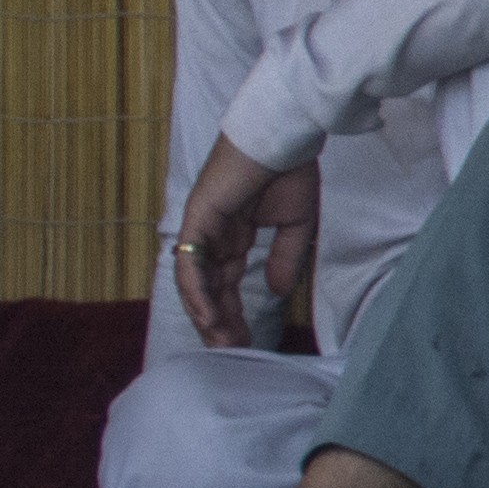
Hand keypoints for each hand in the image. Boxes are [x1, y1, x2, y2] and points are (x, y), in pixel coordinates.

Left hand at [167, 140, 316, 349]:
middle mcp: (213, 237)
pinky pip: (191, 264)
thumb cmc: (291, 170)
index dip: (236, 312)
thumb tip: (279, 291)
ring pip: (197, 282)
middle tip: (232, 350)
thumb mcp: (297, 225)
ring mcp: (201, 229)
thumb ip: (286, 259)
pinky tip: (209, 316)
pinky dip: (197, 292)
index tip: (248, 340)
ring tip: (222, 341)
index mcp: (234, 236)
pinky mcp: (196, 221)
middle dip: (220, 321)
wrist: (283, 138)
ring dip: (208, 314)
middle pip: (210, 288)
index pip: (228, 283)